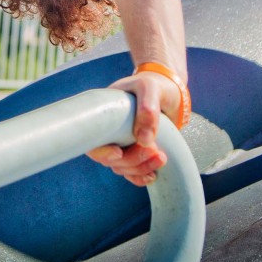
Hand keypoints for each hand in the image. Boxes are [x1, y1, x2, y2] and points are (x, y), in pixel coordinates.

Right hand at [85, 70, 183, 186]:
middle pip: (109, 159)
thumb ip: (147, 107)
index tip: (118, 153)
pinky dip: (140, 176)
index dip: (101, 152)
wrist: (169, 90)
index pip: (92, 140)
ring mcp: (122, 143)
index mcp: (104, 115)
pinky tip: (153, 175)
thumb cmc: (154, 84)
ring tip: (161, 157)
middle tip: (154, 149)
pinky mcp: (135, 152)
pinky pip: (131, 172)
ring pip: (122, 168)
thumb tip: (144, 139)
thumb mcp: (150, 88)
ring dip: (140, 168)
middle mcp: (109, 131)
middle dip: (131, 160)